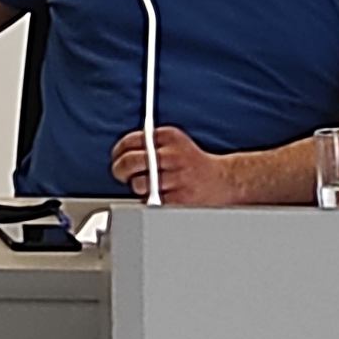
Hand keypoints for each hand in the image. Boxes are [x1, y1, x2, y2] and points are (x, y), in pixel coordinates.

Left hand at [112, 125, 233, 204]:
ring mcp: (175, 177)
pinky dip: (150, 200)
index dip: (118, 151)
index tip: (116, 157)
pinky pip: (151, 200)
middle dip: (119, 169)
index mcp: (169, 137)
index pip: (131, 140)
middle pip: (130, 161)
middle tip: (120, 173)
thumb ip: (150, 142)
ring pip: (138, 184)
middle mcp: (172, 154)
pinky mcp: (178, 197)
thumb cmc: (194, 163)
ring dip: (138, 187)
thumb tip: (121, 152)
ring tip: (150, 185)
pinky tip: (159, 195)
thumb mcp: (175, 142)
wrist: (222, 180)